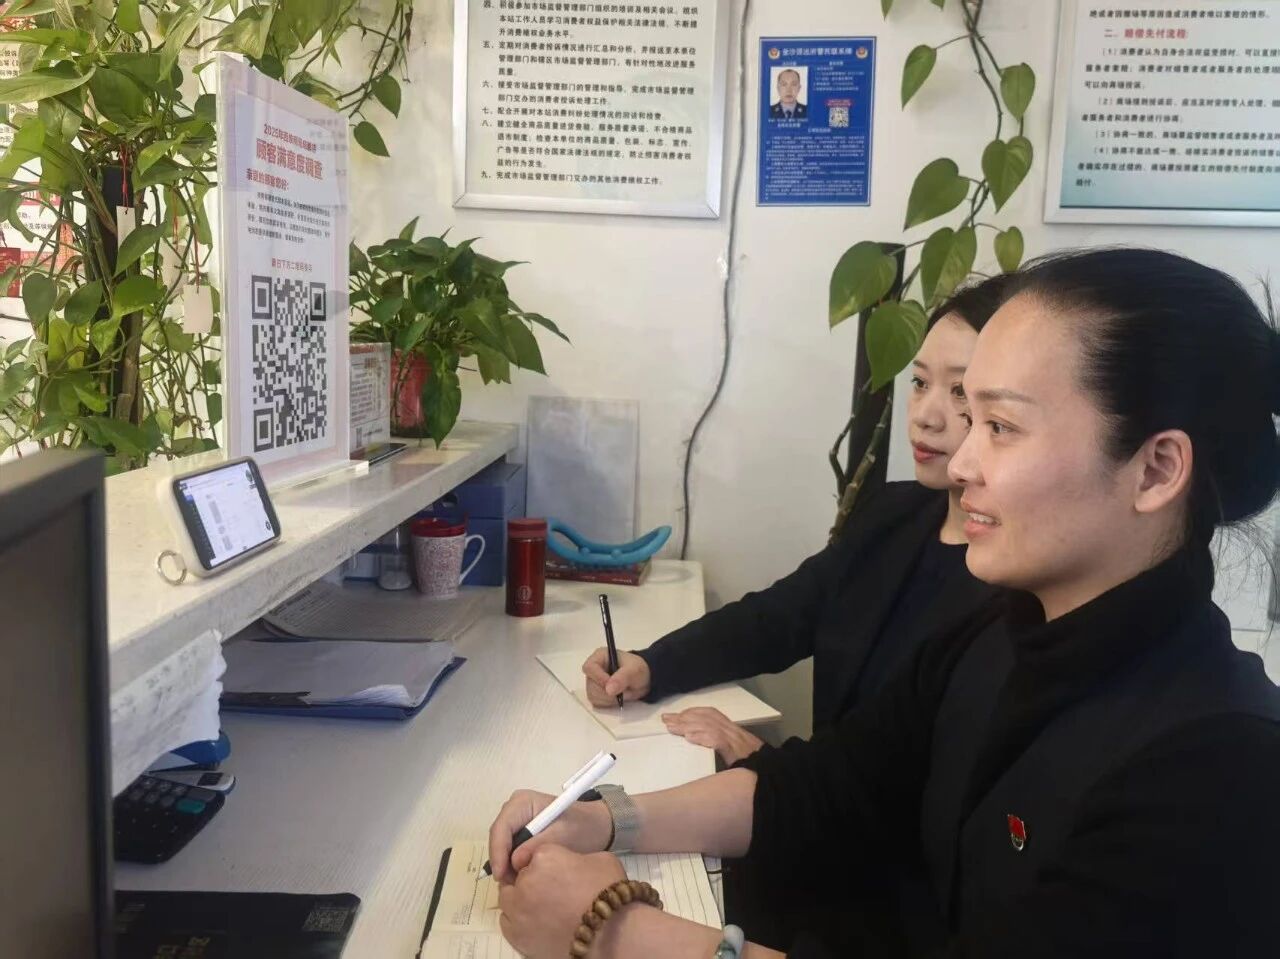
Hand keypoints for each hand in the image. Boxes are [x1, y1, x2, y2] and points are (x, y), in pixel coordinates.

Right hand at [487, 789, 613, 883]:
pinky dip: (514, 863)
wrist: (596, 827)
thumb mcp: (561, 836)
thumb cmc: (581, 827)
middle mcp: (515, 808)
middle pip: (499, 837)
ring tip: (517, 884)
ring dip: (507, 864)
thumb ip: (536, 846)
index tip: (501, 875)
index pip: (501, 828)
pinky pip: (511, 848)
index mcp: (523, 802)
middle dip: (502, 861)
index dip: (498, 852)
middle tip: (510, 885)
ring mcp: (517, 819)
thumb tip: (514, 861)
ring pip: (503, 845)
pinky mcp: (521, 831)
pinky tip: (523, 876)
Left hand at [498, 845, 625, 958]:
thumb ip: (574, 857)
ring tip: (543, 908)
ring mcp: (517, 910)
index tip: (558, 871)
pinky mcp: (516, 935)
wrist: (612, 934)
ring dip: (521, 899)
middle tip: (551, 890)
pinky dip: (518, 920)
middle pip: (519, 875)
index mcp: (544, 856)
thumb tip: (570, 864)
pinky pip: (507, 921)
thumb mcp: (598, 859)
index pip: (535, 854)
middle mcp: (525, 881)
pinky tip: (536, 922)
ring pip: (508, 898)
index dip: (547, 863)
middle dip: (532, 879)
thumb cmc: (608, 893)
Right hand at [583, 648, 650, 706]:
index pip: (589, 667)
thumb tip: (609, 690)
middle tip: (623, 690)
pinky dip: (609, 703)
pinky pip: (597, 703)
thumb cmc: (637, 669)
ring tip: (623, 692)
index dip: (598, 678)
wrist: (642, 680)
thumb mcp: (635, 670)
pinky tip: (618, 697)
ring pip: (593, 696)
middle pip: (591, 685)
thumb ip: (622, 678)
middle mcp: (593, 669)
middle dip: (608, 692)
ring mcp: (593, 682)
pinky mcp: (596, 694)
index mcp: (600, 656)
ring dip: (610, 699)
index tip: (611, 686)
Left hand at [661, 707, 763, 764]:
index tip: (677, 715)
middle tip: (666, 719)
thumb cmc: (756, 767)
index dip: (693, 713)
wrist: (772, 774)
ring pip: (708, 726)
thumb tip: (702, 746)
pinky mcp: (736, 750)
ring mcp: (736, 740)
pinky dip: (703, 737)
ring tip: (672, 727)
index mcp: (734, 731)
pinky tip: (690, 738)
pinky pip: (718, 740)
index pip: (712, 714)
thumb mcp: (739, 754)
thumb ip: (724, 749)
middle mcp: (734, 731)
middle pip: (706, 717)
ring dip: (688, 725)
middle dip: (684, 717)